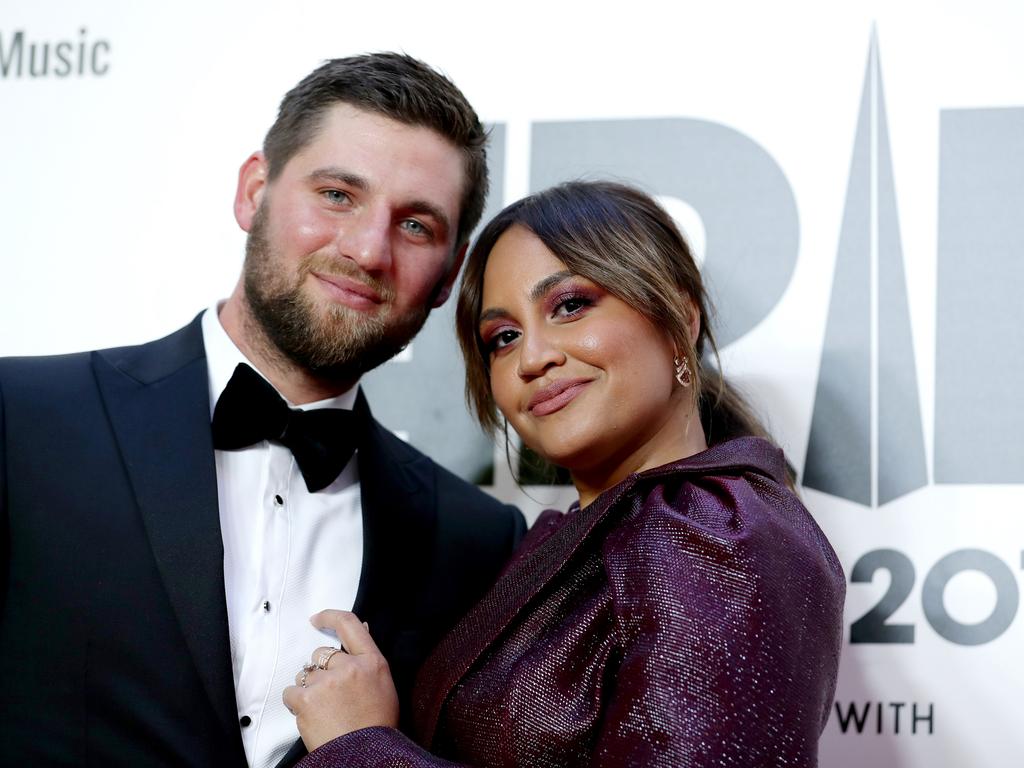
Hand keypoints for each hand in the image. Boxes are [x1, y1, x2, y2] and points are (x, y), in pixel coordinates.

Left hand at [282, 610, 399, 751]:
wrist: (364, 755)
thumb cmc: (376, 726)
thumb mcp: (383, 685)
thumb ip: (367, 661)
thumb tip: (355, 637)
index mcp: (372, 661)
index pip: (350, 624)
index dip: (330, 617)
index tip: (317, 619)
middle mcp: (350, 667)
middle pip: (322, 654)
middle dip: (321, 670)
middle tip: (329, 693)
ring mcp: (327, 682)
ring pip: (305, 674)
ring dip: (309, 688)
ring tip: (323, 710)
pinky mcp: (306, 698)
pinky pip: (291, 692)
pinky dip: (296, 703)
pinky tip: (311, 715)